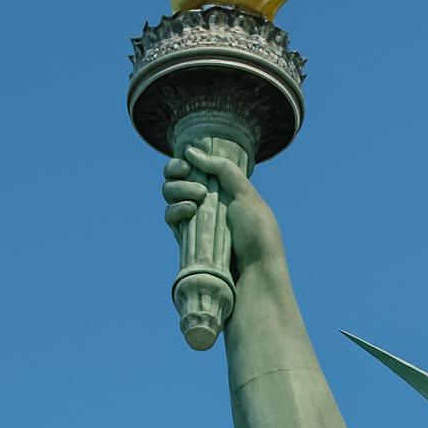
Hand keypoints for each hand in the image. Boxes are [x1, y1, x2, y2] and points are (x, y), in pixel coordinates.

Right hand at [161, 145, 283, 273]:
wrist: (254, 276)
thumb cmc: (258, 236)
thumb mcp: (247, 195)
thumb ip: (222, 169)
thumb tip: (191, 151)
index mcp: (224, 190)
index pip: (194, 167)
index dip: (184, 161)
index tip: (188, 160)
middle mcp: (208, 204)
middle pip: (176, 178)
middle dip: (176, 171)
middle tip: (191, 177)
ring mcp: (196, 222)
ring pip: (170, 195)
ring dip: (177, 189)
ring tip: (197, 199)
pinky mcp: (186, 241)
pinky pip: (170, 217)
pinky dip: (175, 209)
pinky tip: (189, 211)